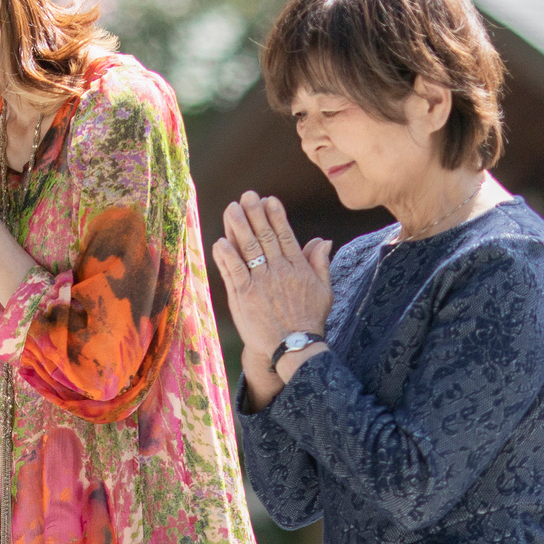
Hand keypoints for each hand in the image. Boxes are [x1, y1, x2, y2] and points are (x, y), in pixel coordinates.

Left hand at [212, 191, 332, 408]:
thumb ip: (320, 263)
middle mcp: (278, 271)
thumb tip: (323, 240)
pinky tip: (220, 241)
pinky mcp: (244, 296)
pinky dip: (226, 256)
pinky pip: (233, 271)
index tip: (268, 199)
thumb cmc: (309, 320)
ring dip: (238, 227)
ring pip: (248, 249)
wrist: (295, 348)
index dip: (275, 216)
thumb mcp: (324, 290)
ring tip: (231, 209)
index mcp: (297, 268)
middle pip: (264, 237)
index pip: (284, 235)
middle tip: (247, 196)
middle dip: (255, 214)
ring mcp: (260, 283)